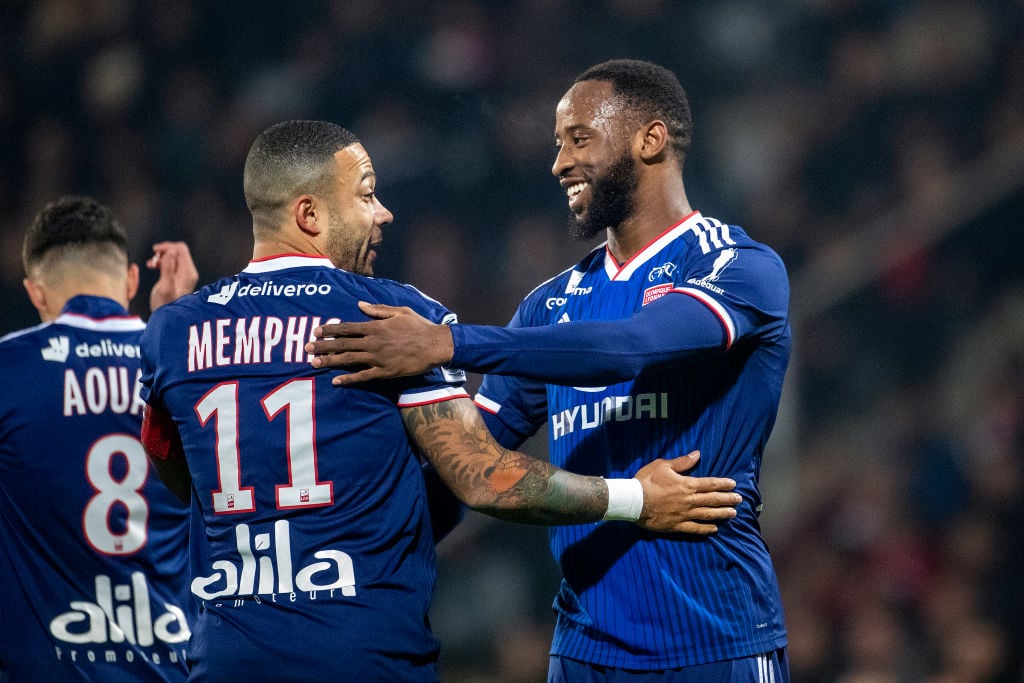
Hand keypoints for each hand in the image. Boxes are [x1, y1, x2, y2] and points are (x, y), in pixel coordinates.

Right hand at [148, 241, 197, 311]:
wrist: (168, 319)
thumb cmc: (165, 305)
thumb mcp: (165, 286)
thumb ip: (168, 268)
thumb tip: (170, 252)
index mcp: (187, 272)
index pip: (180, 249)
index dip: (167, 247)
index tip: (154, 252)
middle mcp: (189, 272)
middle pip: (178, 251)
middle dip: (164, 252)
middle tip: (152, 260)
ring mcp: (185, 276)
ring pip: (174, 257)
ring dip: (162, 257)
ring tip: (151, 265)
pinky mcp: (178, 279)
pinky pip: (172, 264)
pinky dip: (162, 263)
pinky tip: (153, 267)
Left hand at [306, 302, 454, 384]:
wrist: (435, 345)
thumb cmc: (419, 326)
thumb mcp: (400, 311)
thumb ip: (378, 309)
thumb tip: (360, 304)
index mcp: (376, 327)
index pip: (347, 328)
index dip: (330, 330)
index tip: (316, 332)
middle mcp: (373, 342)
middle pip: (342, 344)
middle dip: (323, 346)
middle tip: (306, 348)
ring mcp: (378, 358)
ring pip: (348, 360)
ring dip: (330, 361)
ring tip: (314, 363)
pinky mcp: (385, 372)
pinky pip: (363, 377)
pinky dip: (348, 379)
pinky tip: (336, 381)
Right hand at [633, 451, 740, 533]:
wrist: (633, 501)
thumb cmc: (646, 481)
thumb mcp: (663, 466)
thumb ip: (682, 462)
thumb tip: (697, 455)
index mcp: (687, 485)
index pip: (710, 484)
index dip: (722, 484)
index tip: (733, 484)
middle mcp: (689, 500)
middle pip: (712, 500)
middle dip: (727, 499)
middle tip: (739, 500)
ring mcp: (684, 514)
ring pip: (708, 514)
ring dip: (721, 514)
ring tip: (733, 514)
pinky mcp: (676, 525)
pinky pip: (695, 528)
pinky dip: (706, 529)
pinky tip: (714, 529)